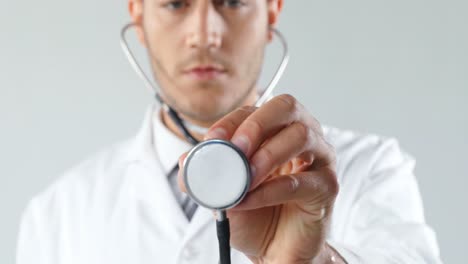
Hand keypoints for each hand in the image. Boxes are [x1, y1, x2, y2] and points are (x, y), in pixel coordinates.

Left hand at [178, 94, 341, 263]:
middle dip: (257, 124)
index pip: (255, 110)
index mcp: (276, 132)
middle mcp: (302, 138)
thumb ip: (205, 176)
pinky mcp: (327, 187)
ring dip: (266, 156)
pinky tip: (251, 200)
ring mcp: (319, 160)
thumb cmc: (255, 216)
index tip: (212, 140)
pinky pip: (301, 181)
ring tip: (244, 180)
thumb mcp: (221, 195)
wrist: (275, 251)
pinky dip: (271, 190)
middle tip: (236, 149)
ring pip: (300, 137)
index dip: (233, 121)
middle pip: (287, 107)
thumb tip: (186, 160)